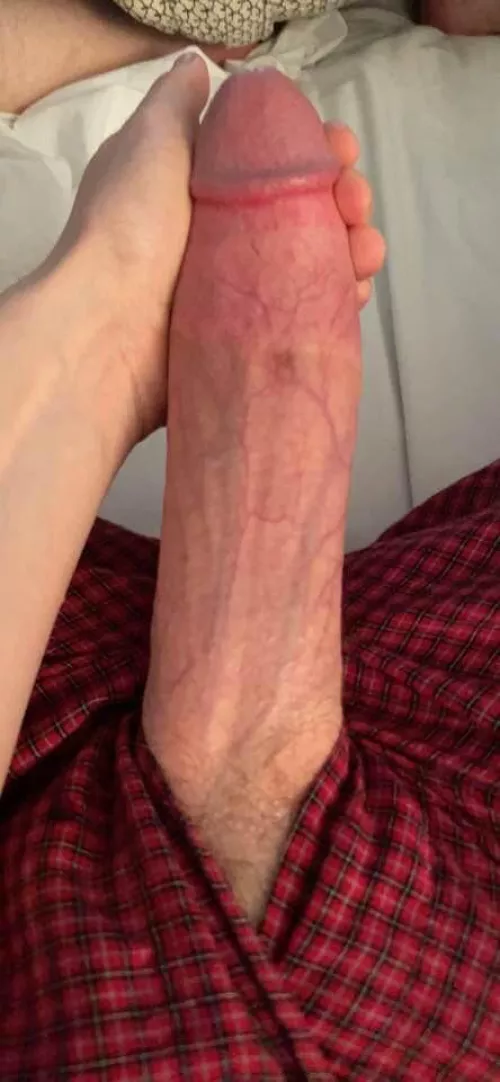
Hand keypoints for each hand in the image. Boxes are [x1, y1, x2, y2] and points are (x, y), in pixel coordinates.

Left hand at [63, 56, 383, 444]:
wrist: (106, 329)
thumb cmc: (128, 228)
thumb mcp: (150, 142)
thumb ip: (179, 104)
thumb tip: (198, 67)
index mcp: (204, 190)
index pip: (275, 161)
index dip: (314, 151)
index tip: (340, 148)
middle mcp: (224, 237)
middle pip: (305, 211)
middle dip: (344, 199)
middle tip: (354, 202)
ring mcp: (240, 289)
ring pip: (314, 261)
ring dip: (353, 248)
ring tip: (365, 250)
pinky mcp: (249, 334)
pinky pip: (306, 310)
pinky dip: (338, 298)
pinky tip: (354, 289)